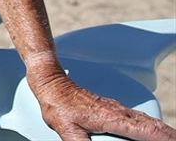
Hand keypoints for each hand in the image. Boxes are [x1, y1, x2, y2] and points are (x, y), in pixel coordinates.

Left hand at [31, 69, 175, 140]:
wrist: (53, 83)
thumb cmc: (58, 105)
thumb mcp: (66, 129)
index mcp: (112, 118)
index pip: (145, 131)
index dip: (163, 138)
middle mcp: (119, 112)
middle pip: (152, 125)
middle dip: (168, 135)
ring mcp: (117, 108)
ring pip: (147, 120)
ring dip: (162, 131)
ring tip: (171, 138)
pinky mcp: (113, 108)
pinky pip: (139, 118)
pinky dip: (152, 126)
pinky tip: (154, 130)